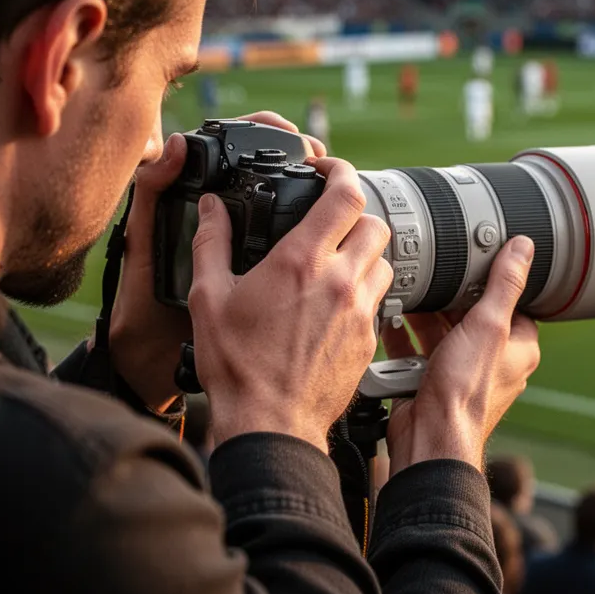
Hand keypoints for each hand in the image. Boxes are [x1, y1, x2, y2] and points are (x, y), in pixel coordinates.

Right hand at [189, 157, 393, 451]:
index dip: (341, 170)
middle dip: (355, 214)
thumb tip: (211, 208)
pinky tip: (336, 303)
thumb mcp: (210, 297)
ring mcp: (360, 310)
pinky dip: (364, 291)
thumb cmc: (237, 366)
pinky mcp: (369, 338)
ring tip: (335, 263)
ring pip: (384, 260)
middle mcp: (340, 280)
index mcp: (302, 261)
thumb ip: (212, 243)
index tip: (326, 169)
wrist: (271, 424)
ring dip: (365, 253)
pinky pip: (380, 299)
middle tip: (331, 222)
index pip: (346, 193)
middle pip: (375, 222)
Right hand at [381, 236, 540, 472]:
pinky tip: (391, 319)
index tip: (477, 263)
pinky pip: (417, 351)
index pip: (514, 304)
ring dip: (425, 315)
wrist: (429, 437)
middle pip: (472, 315)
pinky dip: (404, 335)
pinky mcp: (432, 381)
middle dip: (452, 297)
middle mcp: (492, 362)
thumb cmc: (465, 392)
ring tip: (411, 292)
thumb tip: (524, 249)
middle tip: (436, 274)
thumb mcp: (489, 326)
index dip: (496, 283)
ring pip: (443, 332)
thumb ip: (504, 285)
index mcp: (518, 349)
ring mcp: (460, 373)